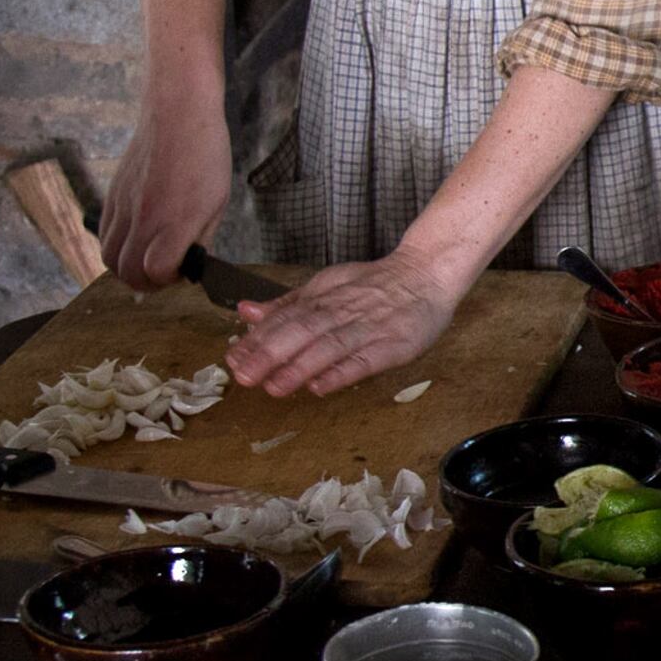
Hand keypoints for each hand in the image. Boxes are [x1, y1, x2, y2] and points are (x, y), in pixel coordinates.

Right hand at [101, 92, 230, 290]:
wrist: (177, 110)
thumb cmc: (204, 153)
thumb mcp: (217, 202)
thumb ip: (201, 239)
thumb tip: (191, 265)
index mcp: (174, 220)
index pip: (156, 272)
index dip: (170, 279)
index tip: (183, 268)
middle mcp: (144, 217)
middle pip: (127, 273)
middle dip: (147, 282)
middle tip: (166, 270)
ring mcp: (123, 206)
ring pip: (109, 258)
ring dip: (127, 267)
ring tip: (149, 256)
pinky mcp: (112, 194)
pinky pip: (105, 234)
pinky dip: (117, 246)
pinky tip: (137, 237)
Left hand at [227, 245, 463, 396]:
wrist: (427, 273)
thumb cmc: (376, 285)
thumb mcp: (328, 285)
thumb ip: (288, 303)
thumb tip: (246, 312)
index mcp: (324, 296)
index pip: (285, 318)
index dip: (258, 339)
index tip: (233, 358)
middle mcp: (343, 310)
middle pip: (302, 331)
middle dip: (270, 354)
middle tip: (243, 376)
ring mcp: (370, 328)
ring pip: (329, 346)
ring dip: (300, 367)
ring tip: (274, 387)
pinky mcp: (395, 345)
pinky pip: (365, 361)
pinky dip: (342, 373)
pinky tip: (321, 387)